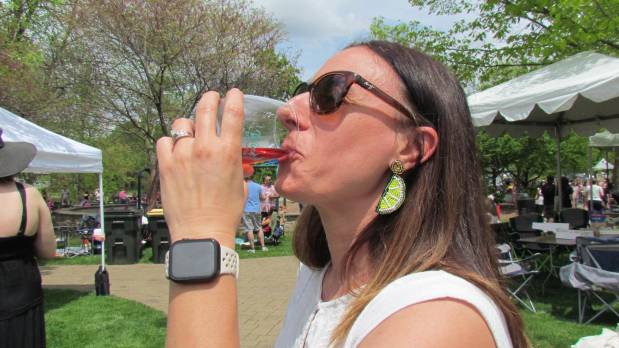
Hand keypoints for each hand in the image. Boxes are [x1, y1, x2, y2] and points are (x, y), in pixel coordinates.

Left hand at [156, 90, 244, 245]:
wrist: (202, 232)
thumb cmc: (225, 212)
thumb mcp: (240, 185)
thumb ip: (236, 164)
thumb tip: (236, 158)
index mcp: (228, 151)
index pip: (232, 113)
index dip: (234, 98)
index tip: (233, 93)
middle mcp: (205, 148)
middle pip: (205, 108)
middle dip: (210, 98)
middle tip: (211, 97)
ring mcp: (183, 154)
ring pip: (182, 124)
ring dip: (189, 125)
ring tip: (191, 133)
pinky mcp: (166, 165)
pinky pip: (164, 141)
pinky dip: (170, 143)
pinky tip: (175, 150)